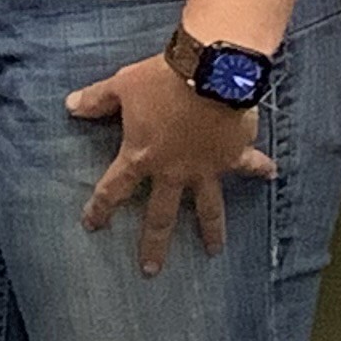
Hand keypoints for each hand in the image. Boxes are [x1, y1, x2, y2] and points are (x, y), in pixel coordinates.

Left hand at [65, 54, 274, 275]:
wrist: (210, 69)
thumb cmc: (162, 79)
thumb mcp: (122, 85)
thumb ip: (97, 100)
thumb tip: (70, 106)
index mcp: (142, 156)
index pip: (114, 190)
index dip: (100, 208)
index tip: (92, 226)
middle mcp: (174, 171)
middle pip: (161, 216)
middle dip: (154, 244)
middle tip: (151, 270)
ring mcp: (206, 168)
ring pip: (207, 208)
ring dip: (211, 230)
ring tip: (213, 250)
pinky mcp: (233, 155)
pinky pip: (248, 165)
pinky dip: (260, 168)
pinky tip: (271, 174)